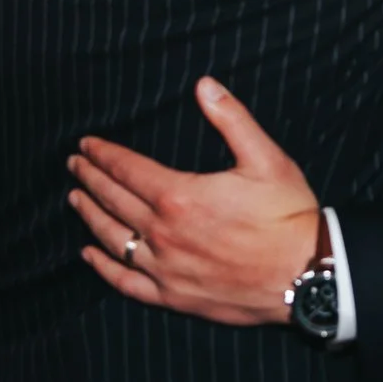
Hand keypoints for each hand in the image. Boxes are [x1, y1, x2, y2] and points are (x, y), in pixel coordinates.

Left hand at [67, 77, 319, 326]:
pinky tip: (90, 254)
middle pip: (113, 201)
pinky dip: (103, 267)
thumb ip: (231, 118)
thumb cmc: (288, 216)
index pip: (127, 170)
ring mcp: (165, 268)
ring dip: (90, 216)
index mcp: (180, 197)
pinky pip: (126, 282)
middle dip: (90, 178)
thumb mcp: (266, 158)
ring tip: (75, 199)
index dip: (103, 155)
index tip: (86, 145)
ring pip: (113, 239)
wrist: (307, 276)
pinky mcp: (174, 296)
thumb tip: (204, 85)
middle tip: (75, 164)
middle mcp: (163, 234)